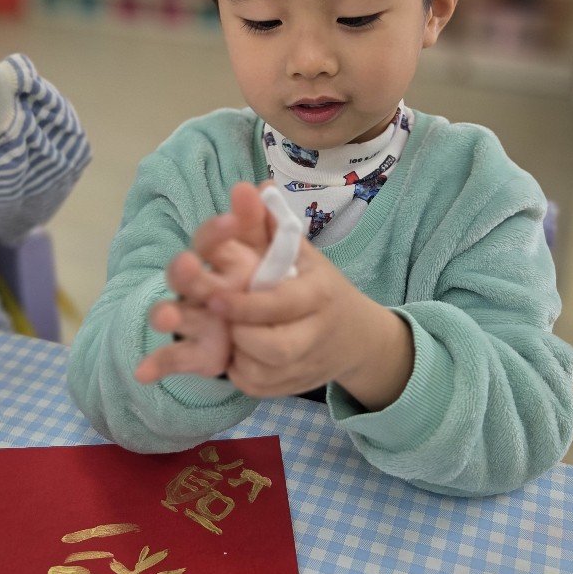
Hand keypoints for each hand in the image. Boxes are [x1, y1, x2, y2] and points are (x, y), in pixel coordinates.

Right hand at [134, 184, 273, 383]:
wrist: (291, 326)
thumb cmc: (271, 280)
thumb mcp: (274, 252)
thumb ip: (265, 223)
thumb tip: (262, 185)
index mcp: (221, 258)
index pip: (212, 239)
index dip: (218, 230)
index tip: (231, 221)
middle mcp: (202, 286)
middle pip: (186, 275)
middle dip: (185, 271)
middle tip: (187, 265)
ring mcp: (197, 318)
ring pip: (176, 313)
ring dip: (166, 314)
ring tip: (163, 318)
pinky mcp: (197, 351)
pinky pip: (173, 357)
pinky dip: (157, 364)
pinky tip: (142, 373)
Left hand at [209, 240, 414, 410]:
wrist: (359, 338)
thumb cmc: (318, 285)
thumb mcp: (301, 251)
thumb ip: (272, 223)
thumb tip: (252, 185)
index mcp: (319, 294)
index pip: (282, 303)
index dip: (246, 305)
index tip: (213, 296)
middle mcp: (317, 333)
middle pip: (275, 348)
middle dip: (240, 335)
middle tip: (215, 315)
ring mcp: (307, 366)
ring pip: (262, 373)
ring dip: (236, 355)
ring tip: (225, 332)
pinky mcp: (293, 387)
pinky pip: (257, 388)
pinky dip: (240, 374)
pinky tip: (235, 353)